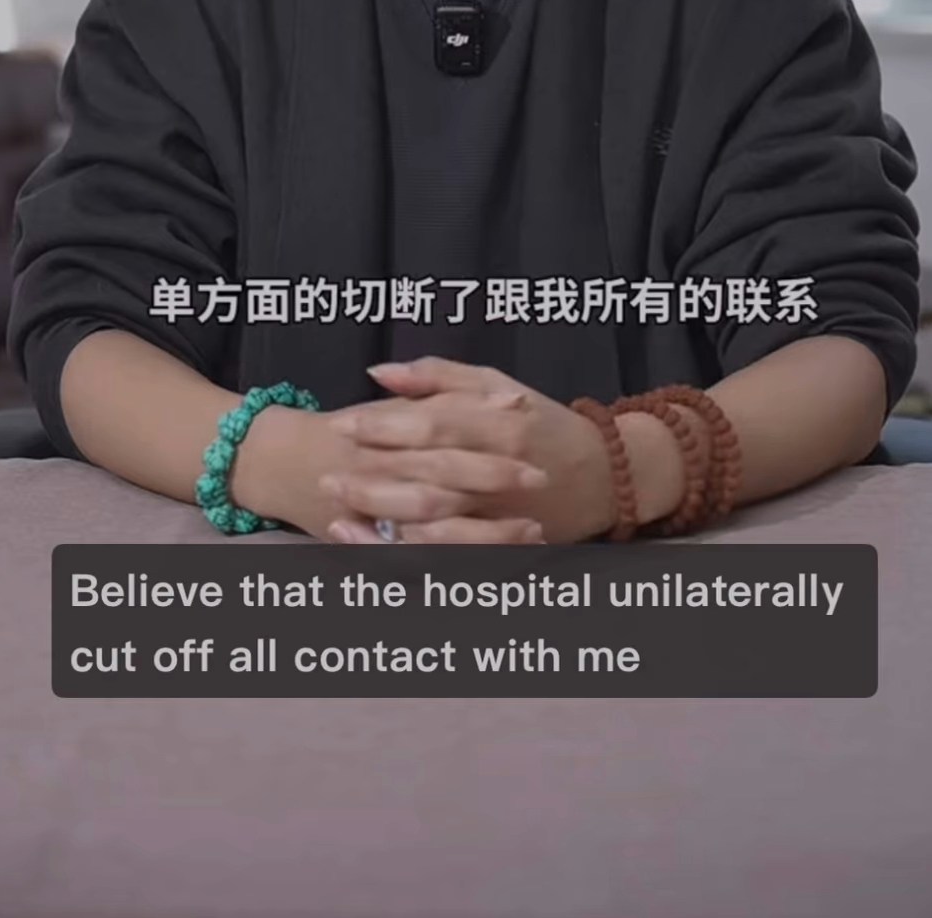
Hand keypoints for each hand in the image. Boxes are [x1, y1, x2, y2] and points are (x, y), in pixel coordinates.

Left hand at [321, 356, 616, 545]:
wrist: (604, 475)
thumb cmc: (542, 422)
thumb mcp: (496, 384)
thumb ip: (438, 376)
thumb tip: (380, 372)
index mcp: (500, 425)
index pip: (434, 425)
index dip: (384, 425)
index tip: (343, 424)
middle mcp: (502, 473)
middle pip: (430, 479)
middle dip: (373, 479)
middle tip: (327, 474)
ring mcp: (503, 517)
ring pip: (436, 527)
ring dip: (385, 524)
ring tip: (337, 515)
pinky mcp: (505, 549)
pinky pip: (450, 560)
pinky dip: (409, 556)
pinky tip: (373, 546)